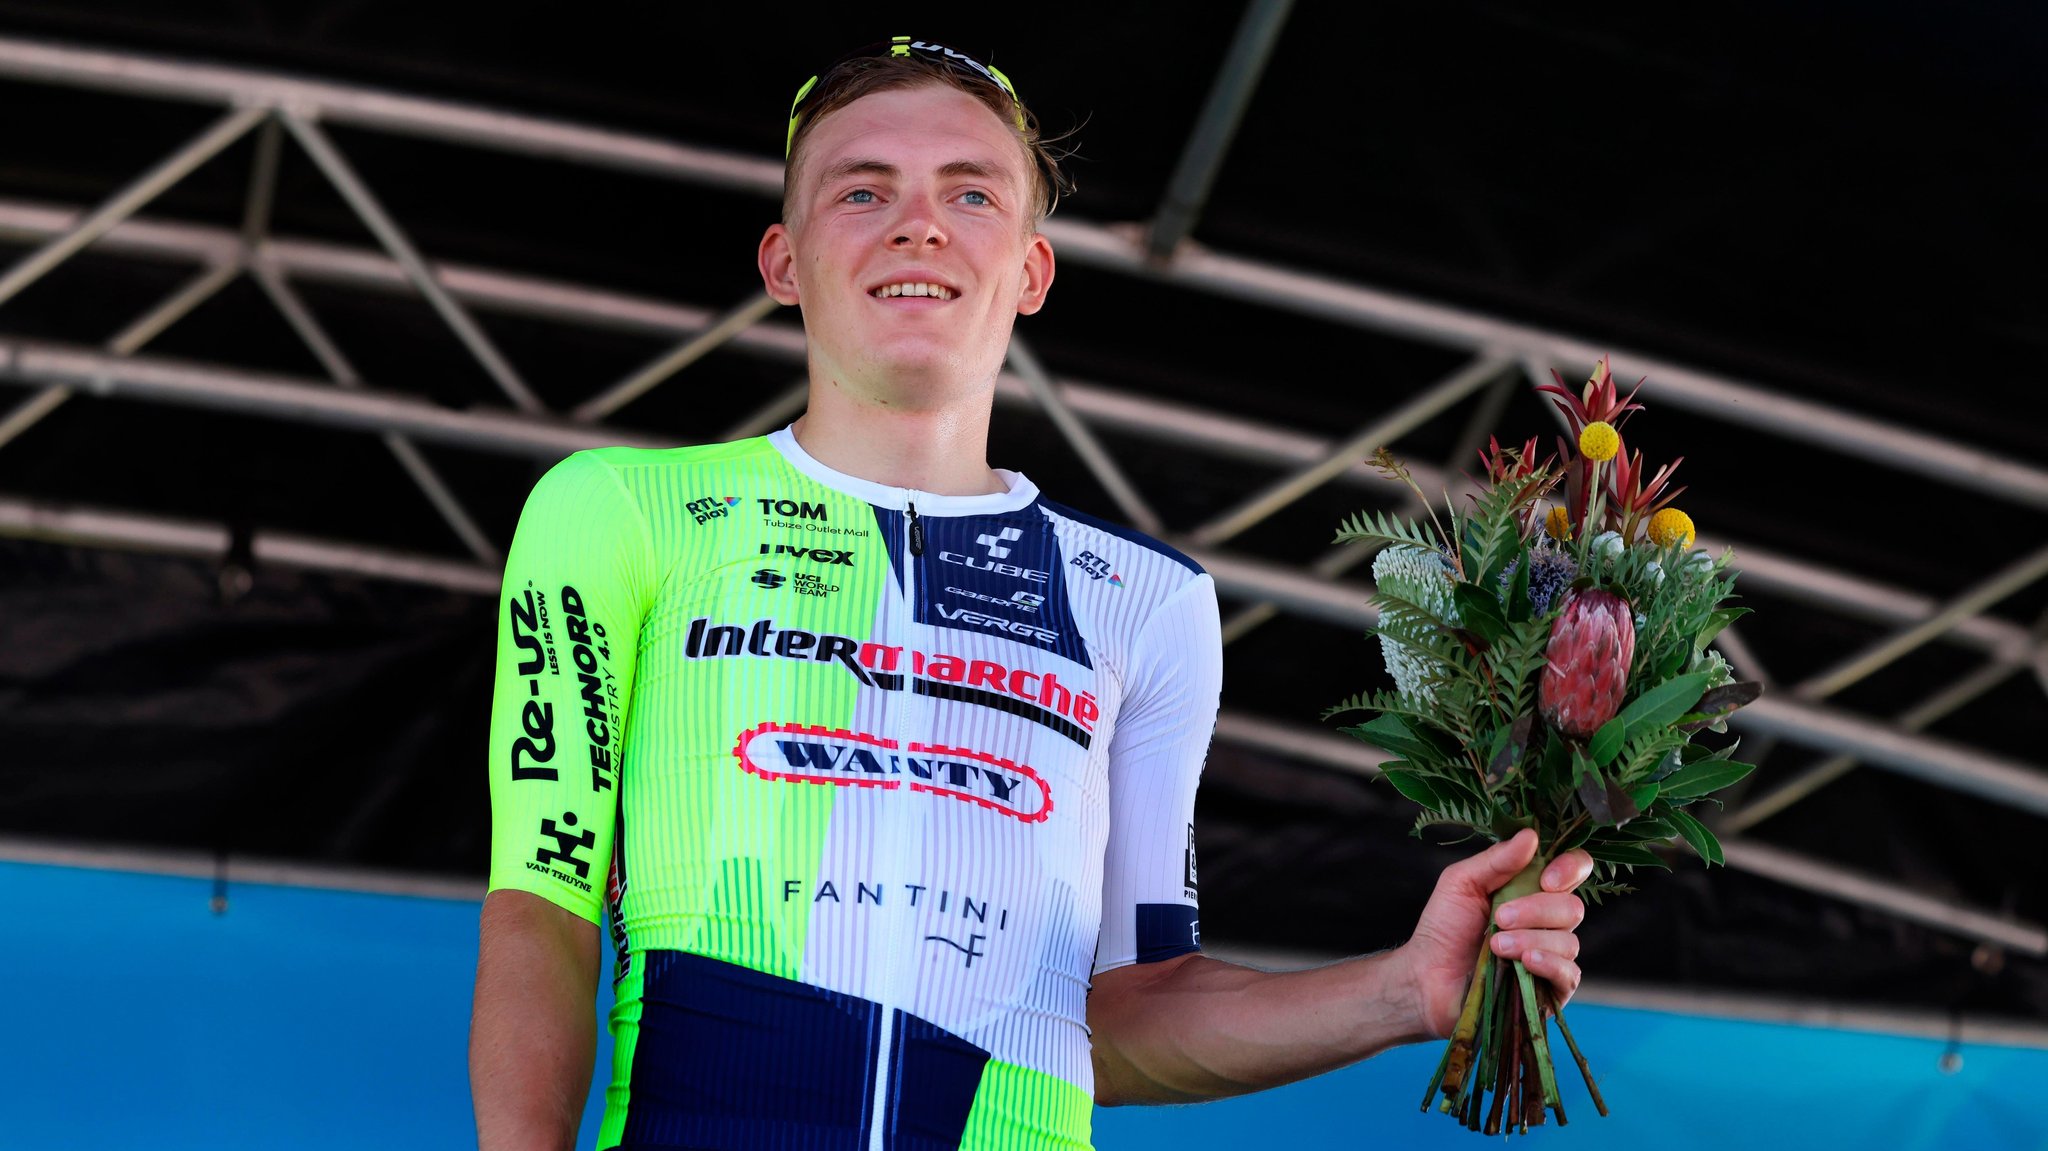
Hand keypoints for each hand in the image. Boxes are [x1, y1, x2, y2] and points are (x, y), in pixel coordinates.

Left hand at [1399, 829, 1592, 1038]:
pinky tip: (1524, 963)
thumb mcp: (1462, 882)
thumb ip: (1496, 859)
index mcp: (1532, 889)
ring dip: (1529, 939)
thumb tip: (1531, 835)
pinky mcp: (1551, 989)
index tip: (1545, 878)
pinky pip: (1569, 974)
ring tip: (1495, 946)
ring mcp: (1553, 955)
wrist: (1427, 977)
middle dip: (1535, 910)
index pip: (1575, 869)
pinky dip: (1548, 964)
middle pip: (1572, 907)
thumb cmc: (1444, 927)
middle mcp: (1549, 920)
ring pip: (1568, 941)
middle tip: (1499, 918)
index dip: (1570, 869)